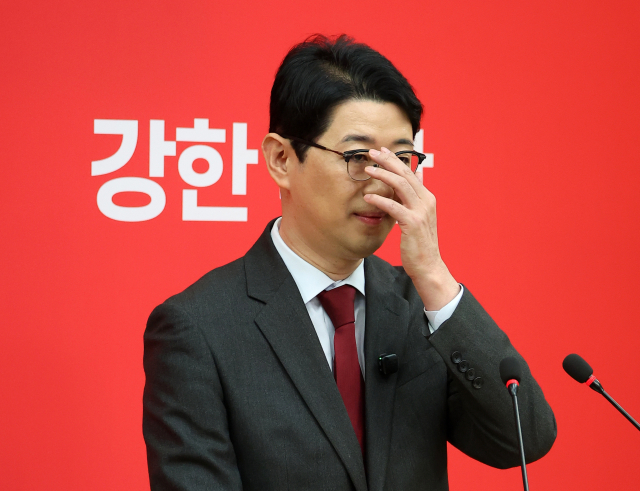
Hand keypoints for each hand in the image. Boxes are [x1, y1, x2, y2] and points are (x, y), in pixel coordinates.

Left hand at [363, 147, 458, 309]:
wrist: (428, 265)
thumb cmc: (419, 243)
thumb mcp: (419, 217)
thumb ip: (414, 198)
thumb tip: (413, 179)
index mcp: (427, 198)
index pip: (410, 173)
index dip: (395, 160)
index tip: (382, 151)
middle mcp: (426, 201)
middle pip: (405, 174)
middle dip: (388, 161)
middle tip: (372, 152)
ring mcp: (421, 212)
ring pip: (401, 186)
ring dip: (383, 175)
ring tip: (368, 169)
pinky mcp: (412, 223)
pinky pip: (394, 207)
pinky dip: (381, 200)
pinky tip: (368, 197)